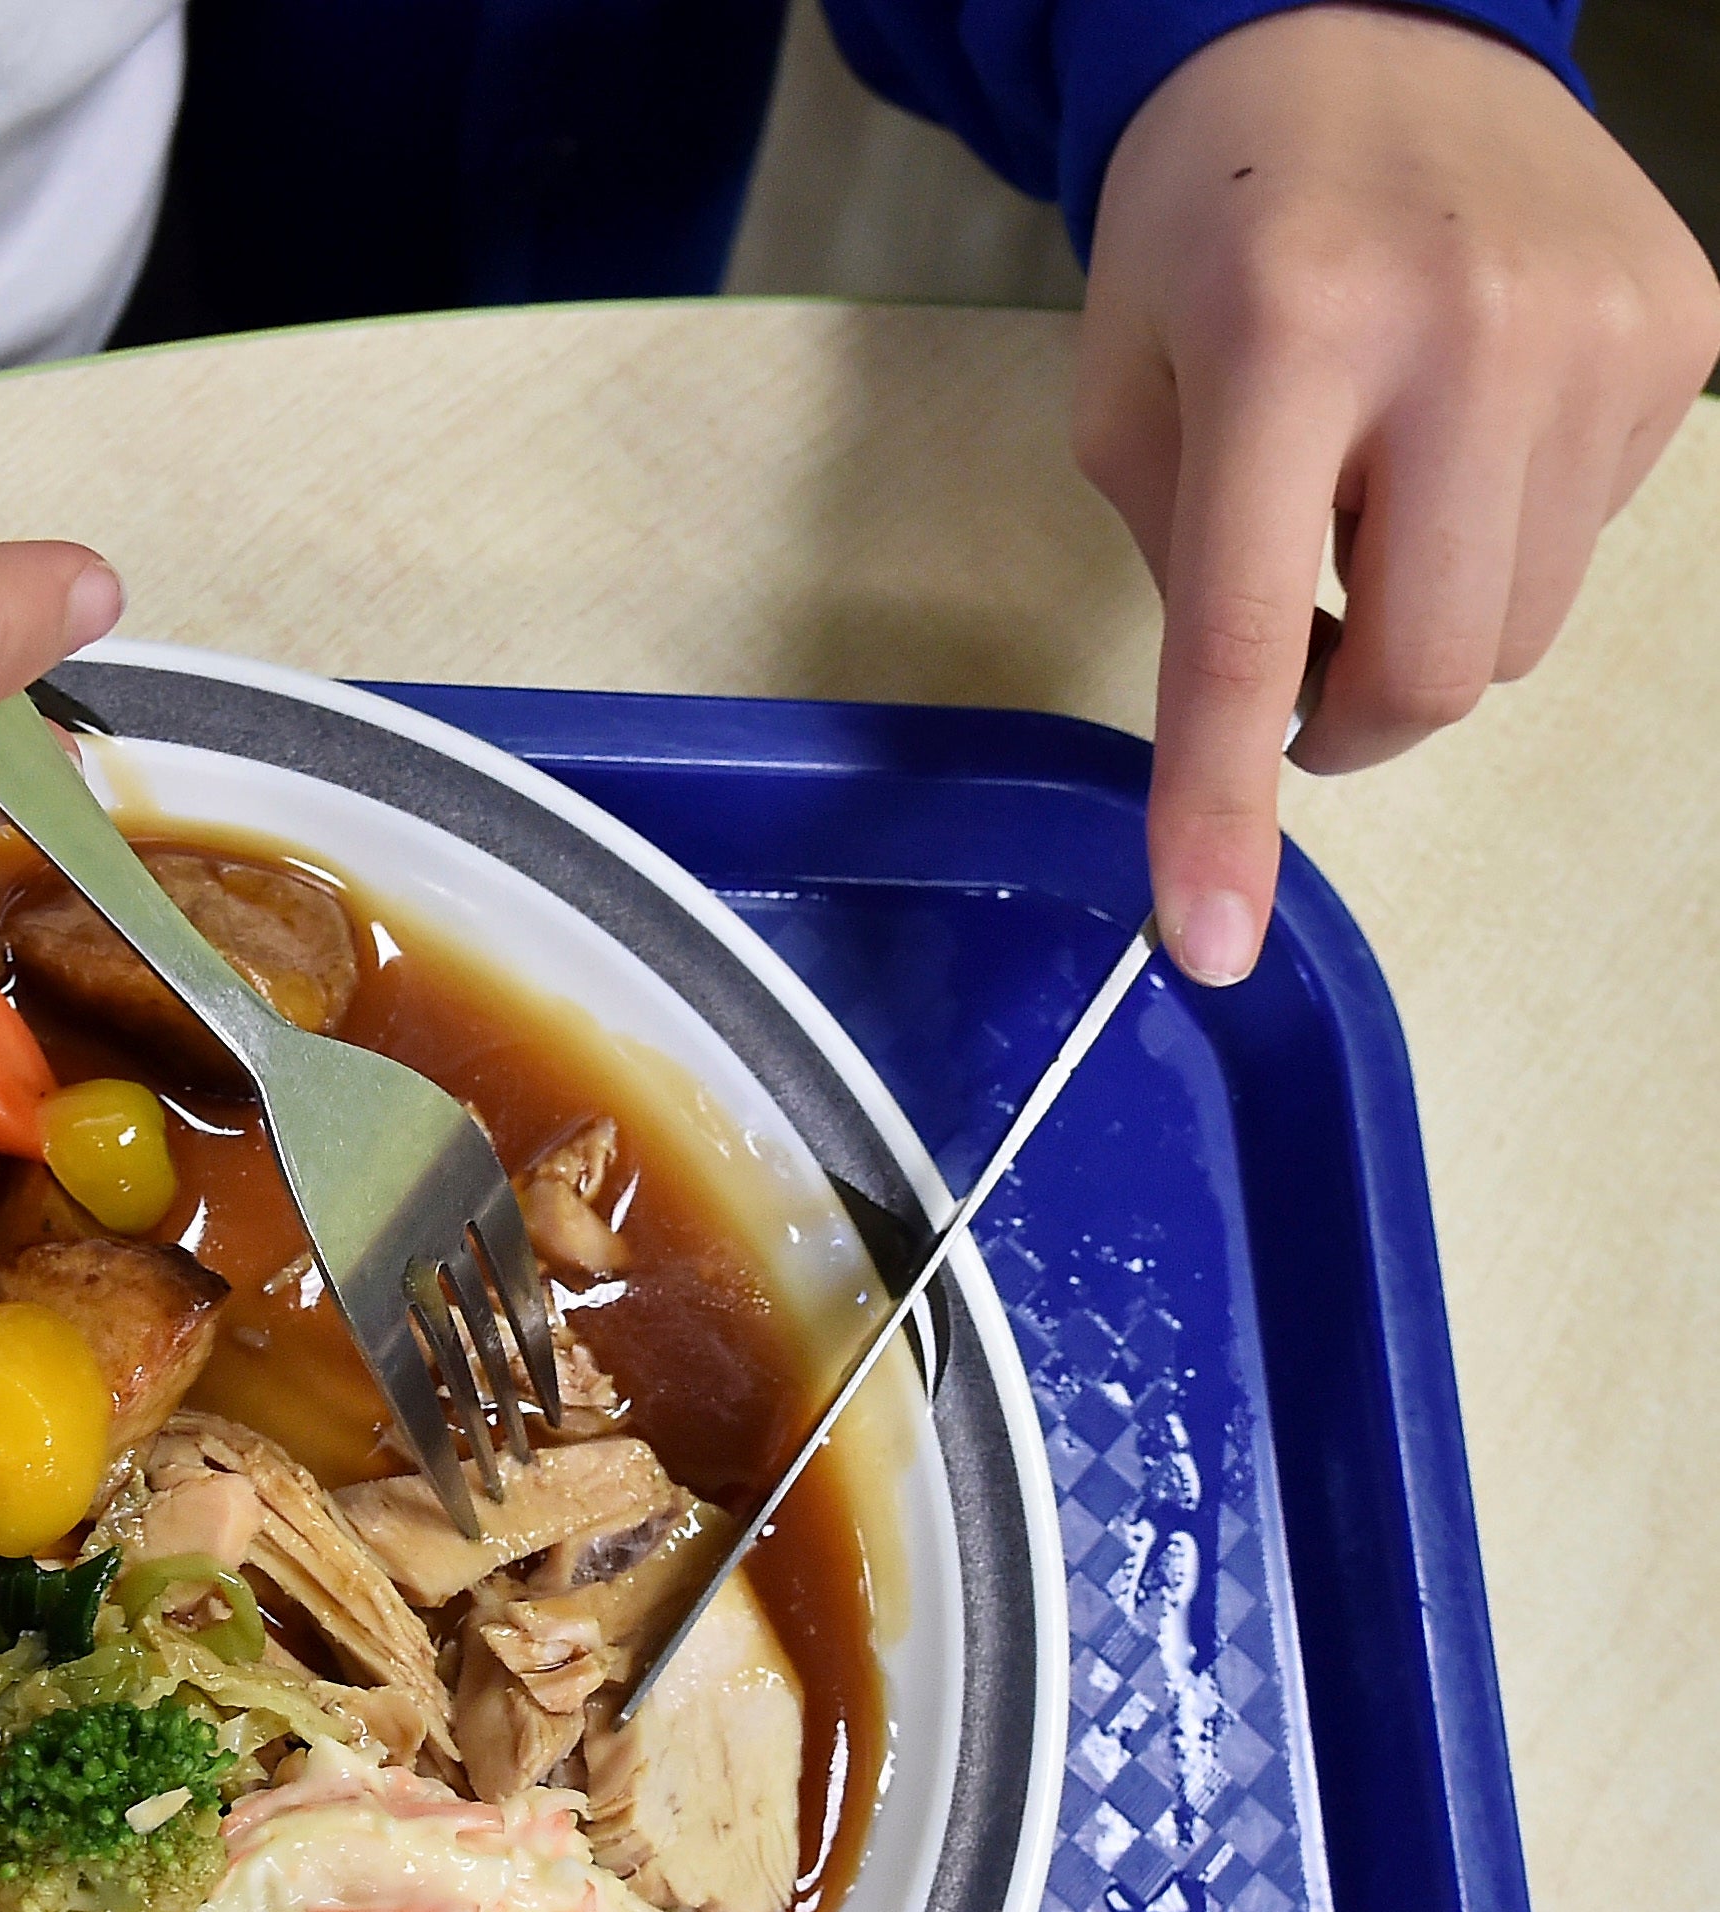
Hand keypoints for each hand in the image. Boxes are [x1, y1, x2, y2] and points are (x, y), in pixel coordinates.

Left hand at [1076, 6, 1717, 981]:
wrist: (1363, 29)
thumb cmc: (1211, 235)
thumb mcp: (1128, 399)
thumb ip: (1184, 574)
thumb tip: (1264, 741)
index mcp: (1287, 338)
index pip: (1248, 639)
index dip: (1224, 813)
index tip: (1206, 941)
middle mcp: (1469, 327)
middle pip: (1434, 673)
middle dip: (1350, 723)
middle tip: (1301, 664)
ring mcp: (1602, 326)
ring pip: (1518, 631)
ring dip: (1429, 618)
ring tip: (1374, 494)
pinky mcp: (1687, 328)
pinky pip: (1587, 539)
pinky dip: (1504, 533)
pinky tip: (1460, 429)